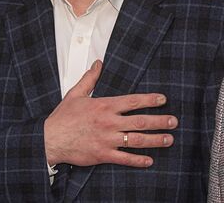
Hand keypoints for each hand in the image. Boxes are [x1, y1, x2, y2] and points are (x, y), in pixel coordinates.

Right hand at [44, 60, 176, 166]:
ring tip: (169, 139)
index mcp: (104, 106)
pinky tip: (149, 161)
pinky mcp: (102, 155)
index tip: (163, 99)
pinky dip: (138, 160)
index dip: (150, 100)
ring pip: (136, 140)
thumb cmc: (62, 118)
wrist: (49, 139)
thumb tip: (98, 63)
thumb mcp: (75, 94)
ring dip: (155, 140)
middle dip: (159, 121)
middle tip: (174, 121)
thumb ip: (90, 79)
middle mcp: (108, 123)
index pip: (132, 101)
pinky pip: (124, 159)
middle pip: (140, 121)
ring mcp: (107, 140)